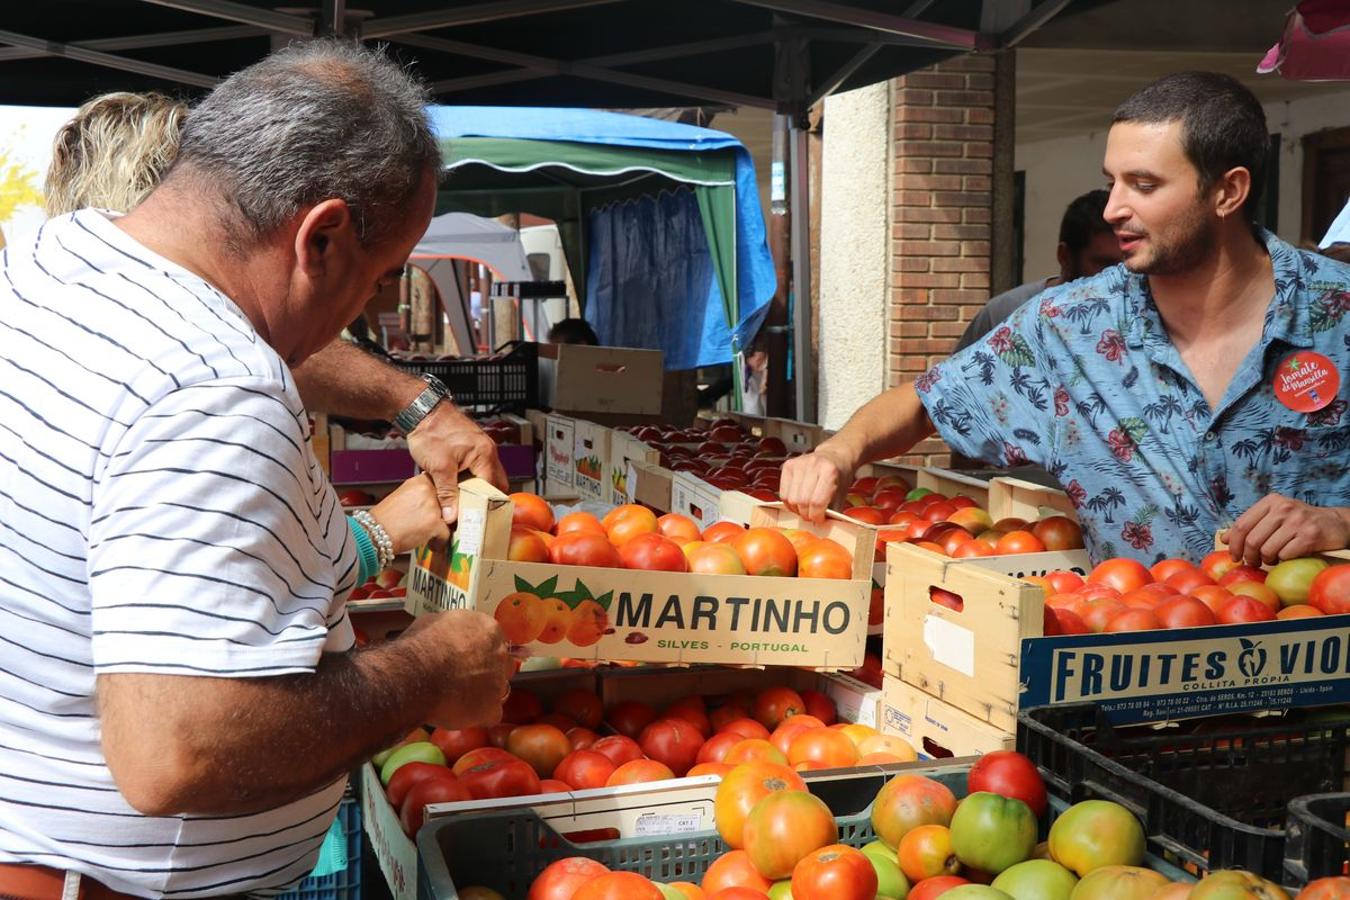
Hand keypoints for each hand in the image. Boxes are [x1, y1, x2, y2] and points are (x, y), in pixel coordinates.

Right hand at [369, 473, 449, 555]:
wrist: (374, 533)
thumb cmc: (386, 518)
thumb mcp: (404, 496)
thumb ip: (422, 495)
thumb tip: (438, 501)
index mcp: (419, 481)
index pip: (443, 487)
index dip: (444, 500)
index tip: (444, 508)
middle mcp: (427, 490)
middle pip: (448, 504)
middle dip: (442, 516)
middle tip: (432, 524)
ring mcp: (432, 506)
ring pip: (448, 519)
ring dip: (440, 529)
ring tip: (427, 534)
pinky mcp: (434, 523)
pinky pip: (445, 534)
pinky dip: (438, 542)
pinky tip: (429, 543)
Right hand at [405, 610, 511, 729]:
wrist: (414, 675)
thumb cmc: (419, 647)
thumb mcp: (435, 623)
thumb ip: (452, 629)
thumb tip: (448, 634)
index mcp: (488, 629)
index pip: (493, 641)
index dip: (479, 652)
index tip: (467, 658)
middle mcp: (499, 653)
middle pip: (501, 665)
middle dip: (487, 673)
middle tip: (465, 679)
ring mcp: (498, 682)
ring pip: (497, 691)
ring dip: (483, 695)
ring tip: (458, 699)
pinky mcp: (492, 708)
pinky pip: (490, 715)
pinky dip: (477, 717)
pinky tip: (459, 714)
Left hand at [407, 401, 508, 523]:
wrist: (421, 410)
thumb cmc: (431, 431)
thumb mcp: (439, 467)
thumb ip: (447, 494)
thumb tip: (452, 516)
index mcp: (485, 455)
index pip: (493, 488)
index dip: (484, 505)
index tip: (475, 518)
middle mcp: (487, 451)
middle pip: (495, 483)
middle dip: (485, 499)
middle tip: (472, 513)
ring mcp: (480, 448)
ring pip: (486, 476)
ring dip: (476, 489)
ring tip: (463, 503)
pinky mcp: (471, 447)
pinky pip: (477, 468)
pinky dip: (471, 480)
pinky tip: (457, 487)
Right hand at [779, 444, 854, 523]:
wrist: (835, 455)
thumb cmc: (839, 476)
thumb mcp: (842, 493)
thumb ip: (833, 510)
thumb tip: (823, 526)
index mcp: (829, 471)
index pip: (817, 501)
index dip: (817, 516)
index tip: (819, 519)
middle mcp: (813, 464)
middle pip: (802, 501)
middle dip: (806, 514)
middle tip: (812, 516)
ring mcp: (799, 463)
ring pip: (790, 498)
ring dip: (797, 509)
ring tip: (804, 509)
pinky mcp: (788, 465)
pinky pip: (783, 492)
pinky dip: (789, 502)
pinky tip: (797, 502)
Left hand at [1224, 493, 1349, 565]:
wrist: (1335, 524)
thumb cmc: (1299, 522)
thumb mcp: (1274, 517)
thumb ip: (1251, 525)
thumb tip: (1224, 539)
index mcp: (1271, 501)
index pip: (1242, 524)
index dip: (1234, 544)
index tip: (1234, 556)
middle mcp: (1283, 508)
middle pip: (1252, 540)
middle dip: (1249, 556)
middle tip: (1252, 562)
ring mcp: (1297, 521)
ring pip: (1267, 550)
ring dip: (1267, 560)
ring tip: (1272, 558)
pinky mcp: (1309, 536)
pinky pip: (1285, 555)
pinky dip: (1282, 560)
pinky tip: (1287, 557)